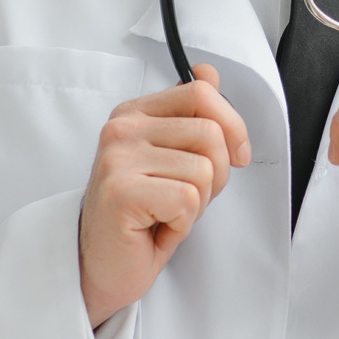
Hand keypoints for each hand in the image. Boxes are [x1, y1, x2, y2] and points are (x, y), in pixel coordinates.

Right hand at [79, 63, 249, 327]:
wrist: (102, 267)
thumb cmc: (143, 215)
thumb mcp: (174, 158)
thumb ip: (190, 115)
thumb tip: (210, 72)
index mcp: (134, 113)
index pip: (202, 92)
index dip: (232, 127)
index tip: (235, 156)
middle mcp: (120, 129)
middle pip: (211, 133)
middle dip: (217, 175)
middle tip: (186, 199)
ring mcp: (117, 159)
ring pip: (204, 169)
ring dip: (198, 204)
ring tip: (167, 214)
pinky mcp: (121, 192)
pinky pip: (187, 198)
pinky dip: (183, 222)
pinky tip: (157, 227)